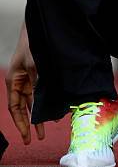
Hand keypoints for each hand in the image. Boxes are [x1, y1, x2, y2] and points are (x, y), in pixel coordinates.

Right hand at [5, 29, 44, 144]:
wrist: (39, 28)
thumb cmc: (32, 45)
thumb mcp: (34, 65)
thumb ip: (37, 84)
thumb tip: (41, 103)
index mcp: (14, 81)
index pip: (15, 108)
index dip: (20, 123)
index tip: (27, 136)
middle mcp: (21, 82)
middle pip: (25, 107)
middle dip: (31, 122)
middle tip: (38, 138)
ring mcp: (30, 78)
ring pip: (34, 100)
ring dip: (40, 113)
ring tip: (48, 127)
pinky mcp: (39, 74)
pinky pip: (42, 91)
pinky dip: (47, 100)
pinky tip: (55, 108)